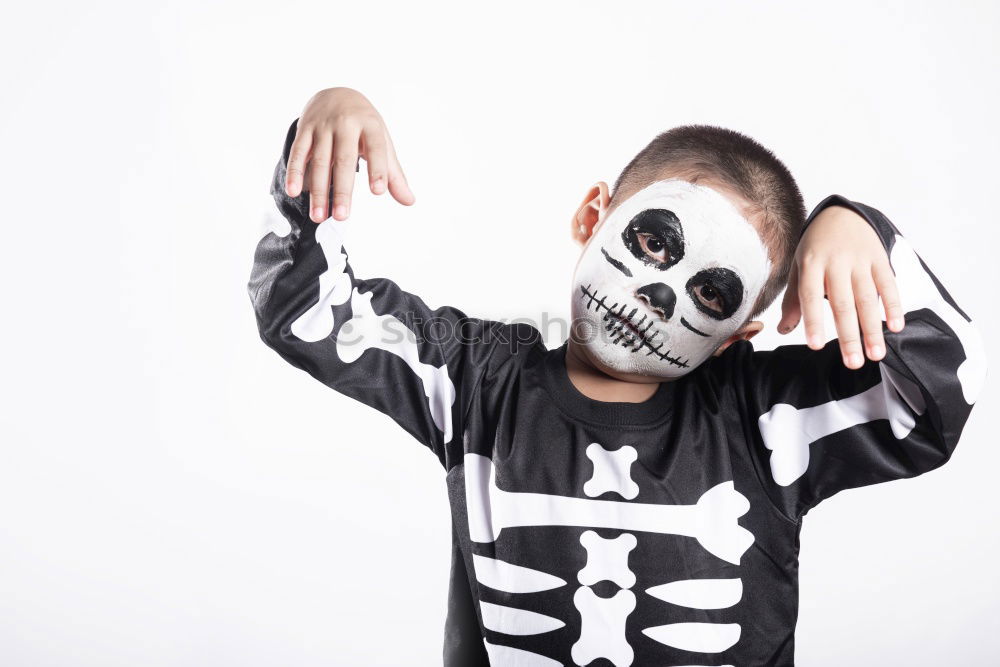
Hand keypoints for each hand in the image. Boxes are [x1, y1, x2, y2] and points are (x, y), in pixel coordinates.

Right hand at [284, 87, 415, 221]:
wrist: (336, 93)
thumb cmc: (364, 126)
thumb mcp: (382, 142)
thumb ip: (393, 174)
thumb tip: (409, 201)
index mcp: (370, 126)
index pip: (376, 149)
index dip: (377, 169)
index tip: (378, 192)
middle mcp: (346, 124)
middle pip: (343, 160)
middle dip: (342, 190)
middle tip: (342, 218)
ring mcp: (323, 126)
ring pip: (319, 161)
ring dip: (318, 190)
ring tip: (319, 216)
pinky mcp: (304, 129)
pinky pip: (298, 152)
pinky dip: (295, 172)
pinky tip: (293, 191)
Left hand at [777, 205, 904, 368]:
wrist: (841, 213)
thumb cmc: (816, 247)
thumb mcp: (798, 267)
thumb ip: (794, 299)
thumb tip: (783, 330)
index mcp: (811, 263)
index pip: (810, 295)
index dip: (813, 321)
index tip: (815, 346)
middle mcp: (836, 262)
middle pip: (842, 303)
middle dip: (849, 336)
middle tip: (853, 363)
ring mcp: (860, 259)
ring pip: (867, 298)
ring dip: (873, 329)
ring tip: (876, 355)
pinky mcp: (880, 258)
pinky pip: (888, 284)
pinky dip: (893, 305)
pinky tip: (896, 327)